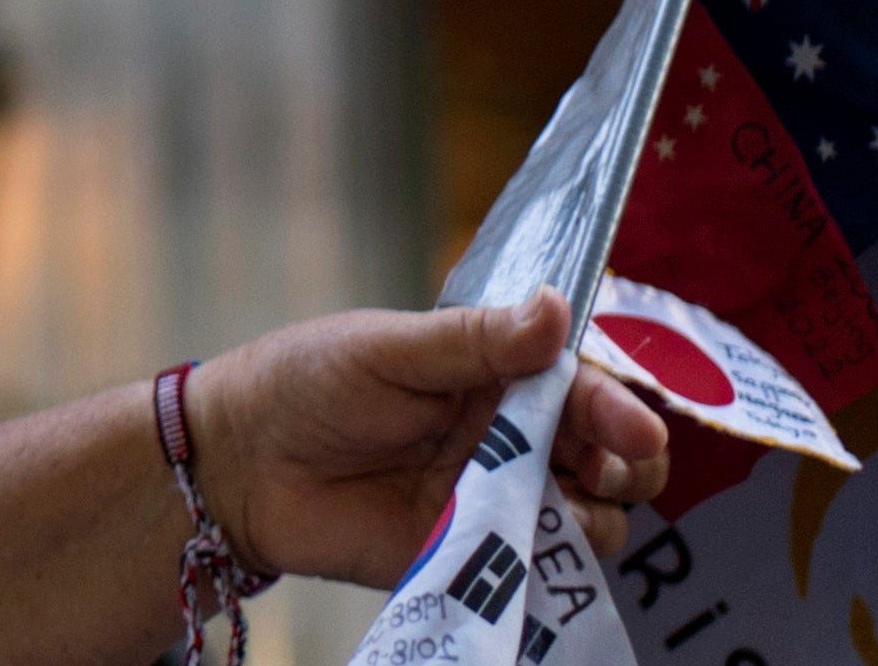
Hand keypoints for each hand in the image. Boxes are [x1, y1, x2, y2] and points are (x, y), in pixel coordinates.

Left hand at [186, 293, 674, 587]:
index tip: (635, 429)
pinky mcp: (473, 558)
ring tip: (562, 509)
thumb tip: (557, 307)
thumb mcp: (389, 349)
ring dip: (594, 517)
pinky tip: (533, 553)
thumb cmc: (308, 382)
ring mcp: (497, 502)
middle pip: (609, 458)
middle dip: (627, 466)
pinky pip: (537, 570)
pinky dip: (551, 566)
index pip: (583, 389)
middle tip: (604, 470)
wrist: (242, 463)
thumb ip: (475, 340)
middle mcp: (512, 439)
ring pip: (589, 518)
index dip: (617, 408)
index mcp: (497, 375)